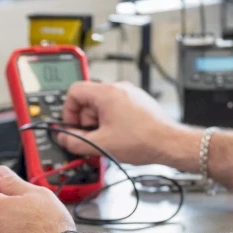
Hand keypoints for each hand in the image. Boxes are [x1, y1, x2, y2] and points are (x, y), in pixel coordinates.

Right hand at [60, 80, 196, 168]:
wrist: (170, 143)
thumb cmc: (143, 140)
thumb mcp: (101, 144)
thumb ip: (75, 141)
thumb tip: (63, 139)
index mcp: (107, 92)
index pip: (74, 91)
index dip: (68, 111)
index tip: (72, 126)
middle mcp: (119, 88)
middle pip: (88, 99)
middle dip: (85, 120)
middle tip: (91, 137)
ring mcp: (131, 94)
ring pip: (102, 105)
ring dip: (99, 122)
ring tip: (107, 139)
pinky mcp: (138, 103)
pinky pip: (117, 108)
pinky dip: (112, 121)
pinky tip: (119, 137)